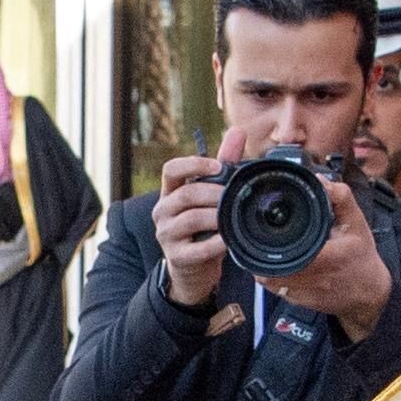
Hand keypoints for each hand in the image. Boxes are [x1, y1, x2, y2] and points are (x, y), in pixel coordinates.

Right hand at [154, 128, 241, 307]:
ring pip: (191, 218)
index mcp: (170, 192)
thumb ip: (223, 164)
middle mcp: (163, 211)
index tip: (218, 166)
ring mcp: (166, 235)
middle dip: (214, 193)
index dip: (194, 164)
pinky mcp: (176, 257)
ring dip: (217, 216)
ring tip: (232, 217)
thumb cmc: (203, 228)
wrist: (193, 269)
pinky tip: (229, 240)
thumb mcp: (211, 196)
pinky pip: (198, 248)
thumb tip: (237, 131)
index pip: (171, 169)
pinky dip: (217, 243)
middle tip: (234, 196)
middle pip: (186, 194)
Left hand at [259, 174, 392, 341]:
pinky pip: (275, 289)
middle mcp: (314, 278)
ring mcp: (305, 294)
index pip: (288, 254)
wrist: (370, 293)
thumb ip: (341, 198)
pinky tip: (277, 264)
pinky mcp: (300, 302)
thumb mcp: (357, 223)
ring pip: (269, 280)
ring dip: (263, 264)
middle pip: (270, 269)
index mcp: (328, 257)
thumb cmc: (362, 258)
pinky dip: (271, 276)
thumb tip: (320, 181)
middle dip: (261, 252)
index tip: (265, 233)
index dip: (271, 245)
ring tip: (267, 249)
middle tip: (259, 238)